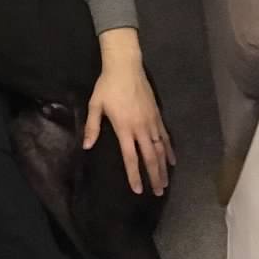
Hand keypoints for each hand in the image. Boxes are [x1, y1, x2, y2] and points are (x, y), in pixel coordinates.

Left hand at [83, 28, 175, 194]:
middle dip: (153, 176)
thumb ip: (92, 127)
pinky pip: (165, 136)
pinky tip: (172, 160)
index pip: (130, 157)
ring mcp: (151, 122)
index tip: (137, 190)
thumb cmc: (107, 86)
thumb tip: (86, 147)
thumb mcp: (95, 105)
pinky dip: (169, 150)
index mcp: (124, 128)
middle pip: (149, 157)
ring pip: (160, 149)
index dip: (134, 174)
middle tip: (157, 192)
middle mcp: (140, 128)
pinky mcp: (157, 115)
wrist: (125, 66)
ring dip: (163, 167)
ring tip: (165, 182)